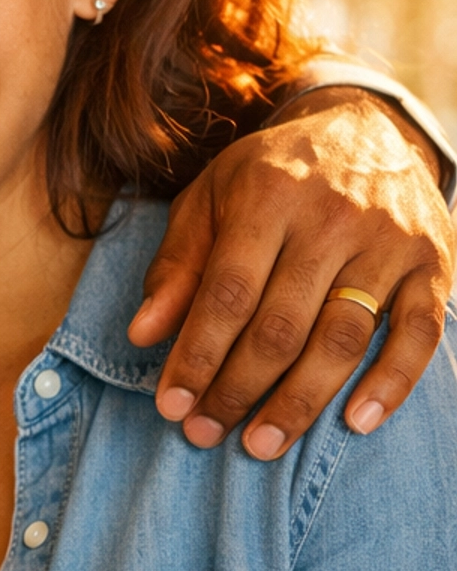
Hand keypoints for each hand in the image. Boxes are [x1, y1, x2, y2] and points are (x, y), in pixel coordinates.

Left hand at [129, 89, 452, 458]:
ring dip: (300, 402)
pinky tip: (355, 424)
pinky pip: (418, 334)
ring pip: (343, 338)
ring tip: (261, 445)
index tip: (172, 404)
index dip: (197, 355)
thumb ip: (177, 263)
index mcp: (268, 194)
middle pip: (281, 324)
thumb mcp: (211, 196)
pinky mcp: (434, 263)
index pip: (227, 292)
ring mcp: (388, 241)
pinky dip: (391, 384)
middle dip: (237, 389)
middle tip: (206, 434)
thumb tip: (143, 334)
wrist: (368, 125)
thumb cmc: (273, 173)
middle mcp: (332, 216)